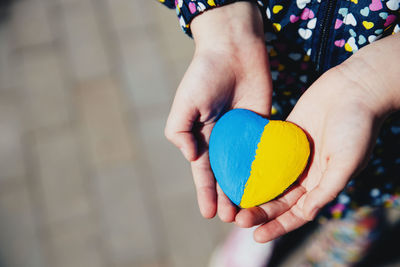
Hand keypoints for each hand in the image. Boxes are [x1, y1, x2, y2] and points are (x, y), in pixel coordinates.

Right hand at [164, 2, 272, 220]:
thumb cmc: (205, 74)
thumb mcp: (185, 103)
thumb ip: (179, 130)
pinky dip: (267, 168)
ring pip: (245, 168)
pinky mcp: (262, 125)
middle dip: (227, 197)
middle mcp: (222, 140)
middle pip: (225, 174)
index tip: (209, 214)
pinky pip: (264, 150)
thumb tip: (190, 157)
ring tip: (252, 210)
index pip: (203, 171)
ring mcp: (243, 134)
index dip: (205, 192)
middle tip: (233, 219)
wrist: (234, 49)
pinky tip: (272, 186)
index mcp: (201, 137)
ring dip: (247, 189)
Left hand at [235, 47, 398, 241]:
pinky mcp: (285, 135)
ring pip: (269, 178)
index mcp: (322, 183)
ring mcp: (294, 154)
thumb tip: (306, 214)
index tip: (258, 236)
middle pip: (279, 198)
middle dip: (260, 211)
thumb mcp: (347, 162)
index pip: (297, 212)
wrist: (355, 88)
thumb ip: (326, 188)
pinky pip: (266, 153)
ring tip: (232, 199)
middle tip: (237, 219)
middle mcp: (306, 172)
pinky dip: (253, 162)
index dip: (278, 226)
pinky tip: (235, 169)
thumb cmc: (357, 126)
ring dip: (253, 190)